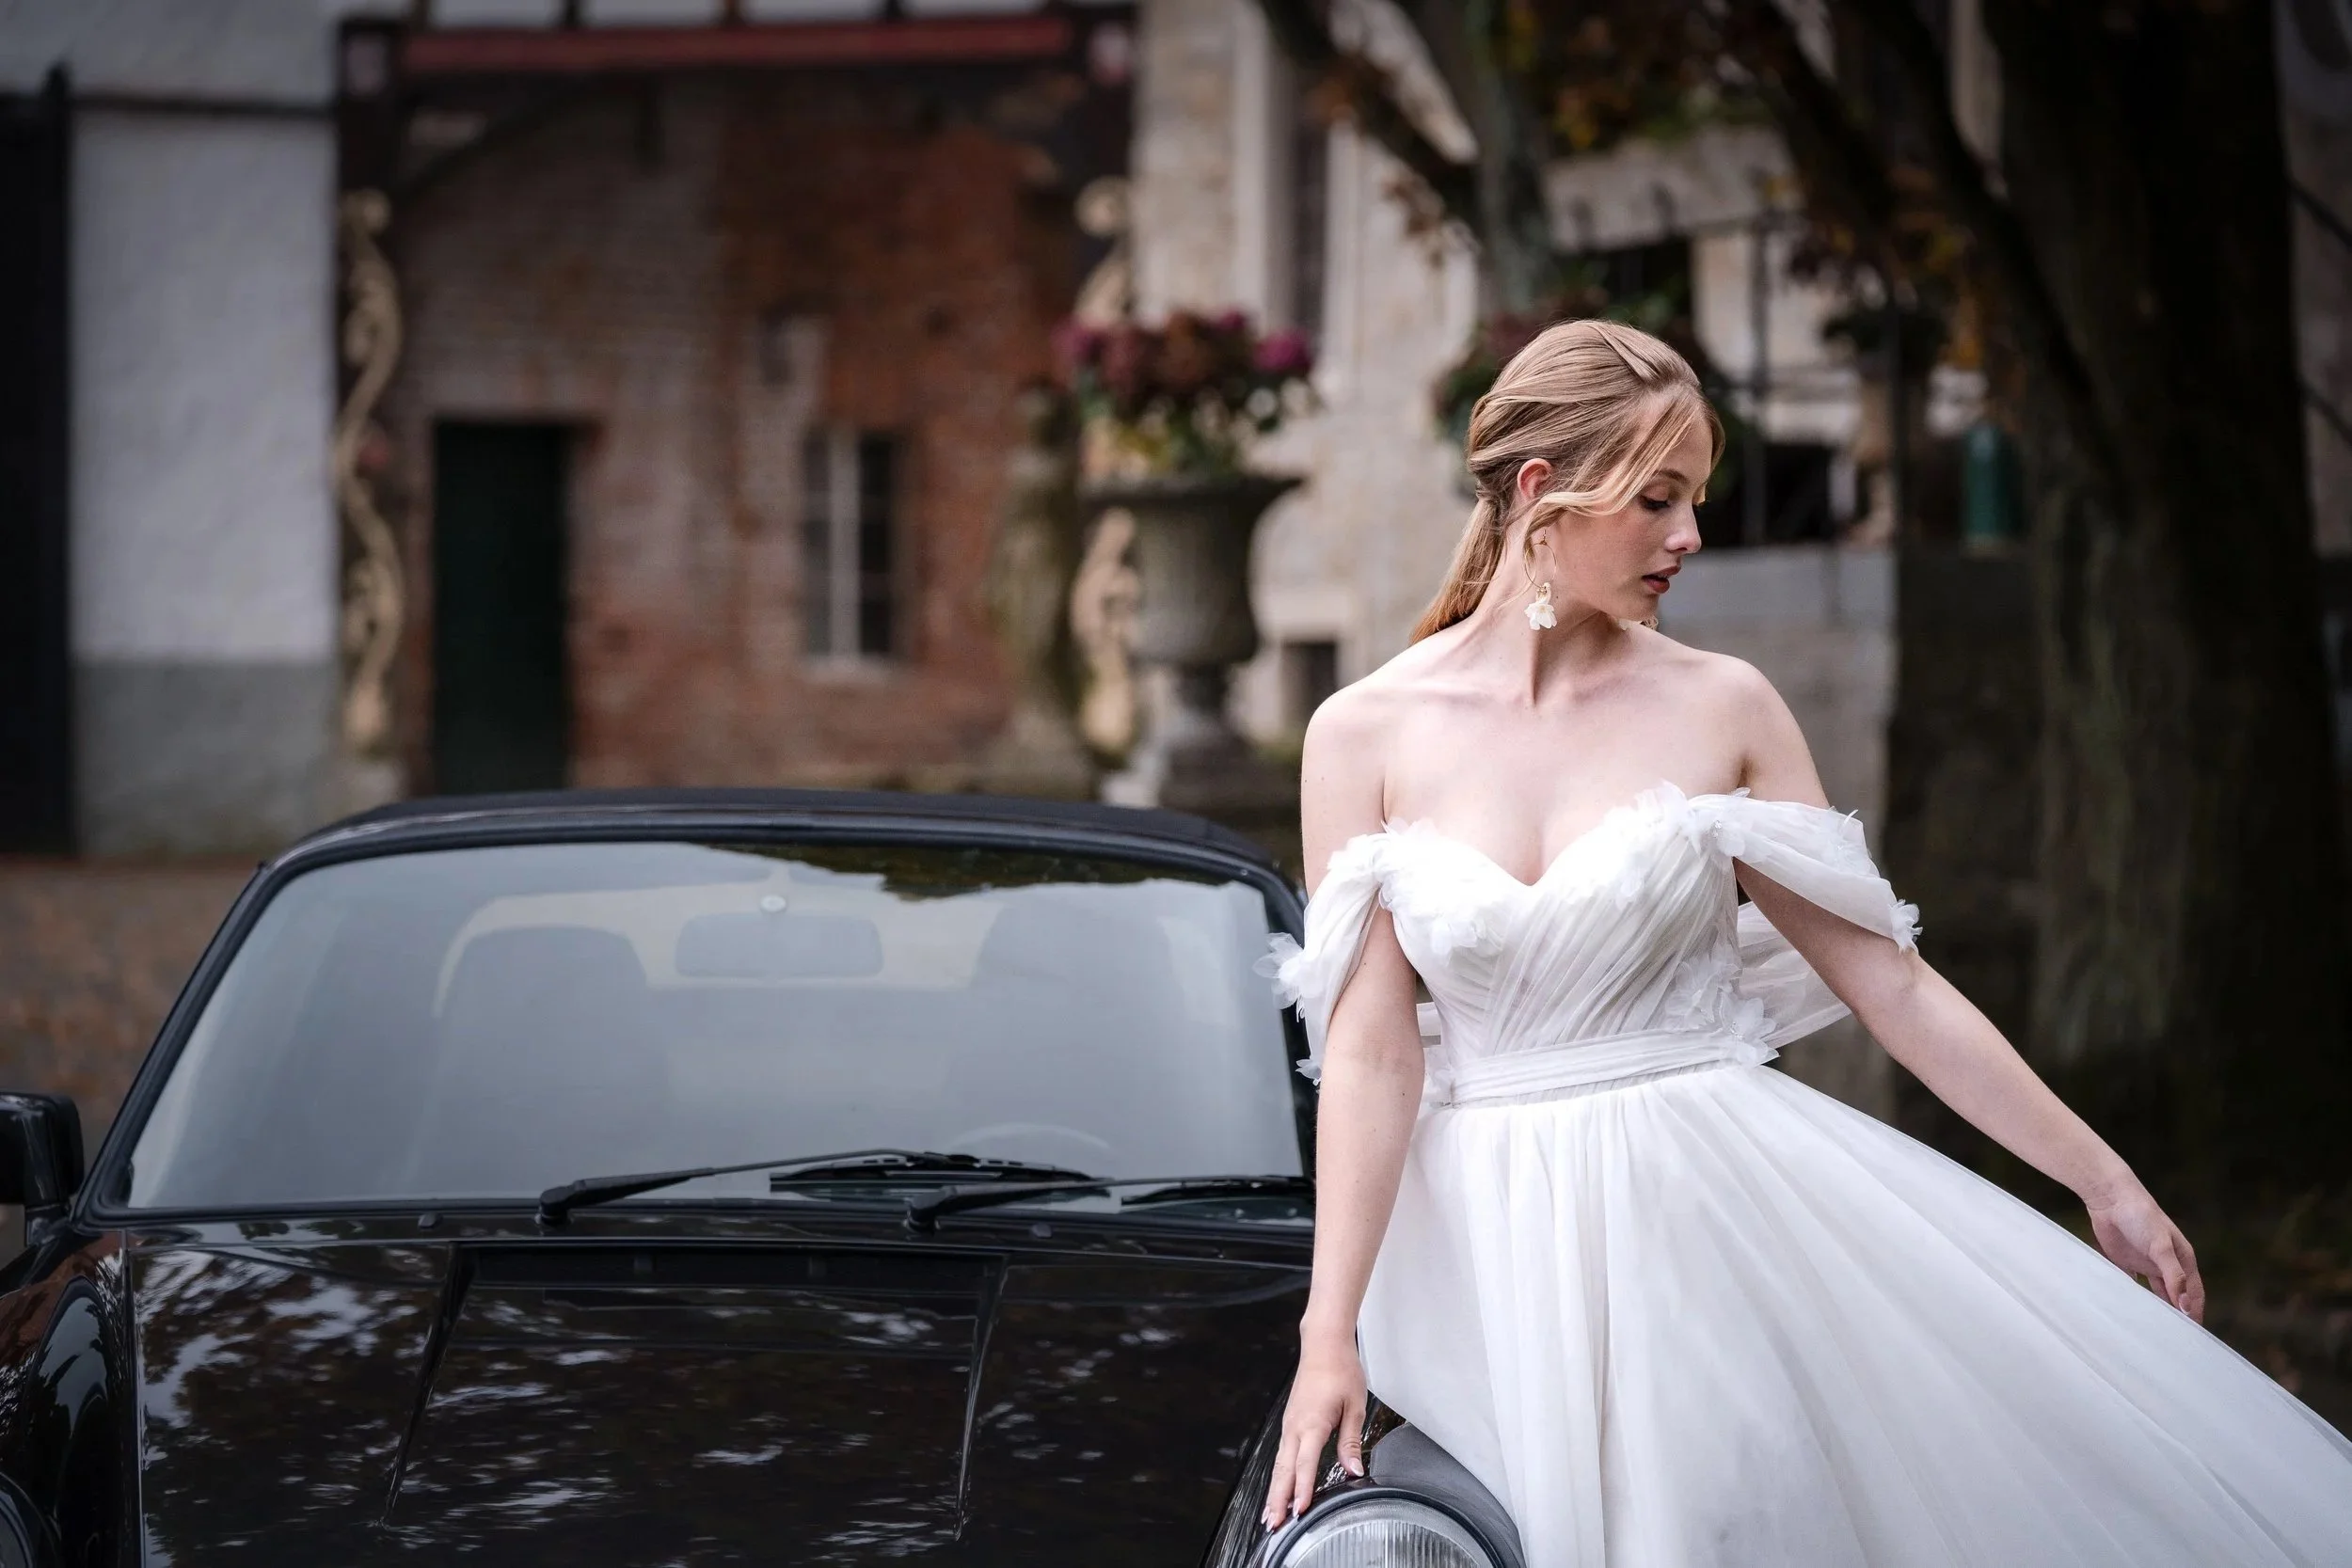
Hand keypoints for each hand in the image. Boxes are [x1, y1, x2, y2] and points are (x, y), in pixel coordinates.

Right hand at [1262, 1327, 1366, 1529]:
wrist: (1323, 1344)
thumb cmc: (1340, 1370)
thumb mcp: (1354, 1406)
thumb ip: (1350, 1441)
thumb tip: (1353, 1470)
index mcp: (1313, 1423)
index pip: (1306, 1463)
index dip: (1303, 1489)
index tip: (1300, 1510)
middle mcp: (1295, 1426)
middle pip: (1284, 1470)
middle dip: (1278, 1499)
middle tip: (1272, 1525)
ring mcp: (1289, 1424)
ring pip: (1279, 1464)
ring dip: (1275, 1490)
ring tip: (1270, 1515)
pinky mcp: (1290, 1422)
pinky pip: (1282, 1454)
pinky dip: (1279, 1474)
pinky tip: (1279, 1487)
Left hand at [2086, 1184, 2204, 1322]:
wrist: (2110, 1199)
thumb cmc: (2142, 1217)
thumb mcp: (2161, 1247)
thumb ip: (2173, 1275)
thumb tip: (2186, 1305)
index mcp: (2182, 1259)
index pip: (2194, 1292)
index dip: (2195, 1311)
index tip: (2195, 1335)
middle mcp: (2167, 1264)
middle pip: (2176, 1295)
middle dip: (2178, 1315)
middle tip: (2176, 1340)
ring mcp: (2146, 1264)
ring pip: (2156, 1293)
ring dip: (2157, 1309)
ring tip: (2157, 1331)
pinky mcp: (2126, 1262)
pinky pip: (2132, 1286)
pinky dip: (2134, 1299)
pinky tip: (2133, 1312)